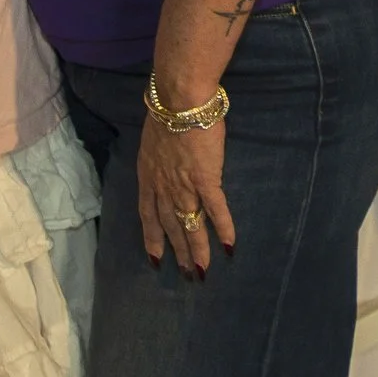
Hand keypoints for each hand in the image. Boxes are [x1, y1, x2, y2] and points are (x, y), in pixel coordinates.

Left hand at [136, 111, 235, 275]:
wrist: (180, 103)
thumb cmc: (166, 113)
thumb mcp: (152, 140)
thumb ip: (159, 158)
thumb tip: (167, 161)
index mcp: (148, 177)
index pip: (148, 215)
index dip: (152, 238)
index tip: (155, 258)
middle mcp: (163, 187)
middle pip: (170, 226)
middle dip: (177, 251)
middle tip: (184, 273)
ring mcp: (184, 186)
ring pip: (190, 224)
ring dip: (197, 250)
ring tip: (202, 270)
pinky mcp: (206, 180)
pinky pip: (215, 209)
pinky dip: (223, 228)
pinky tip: (229, 246)